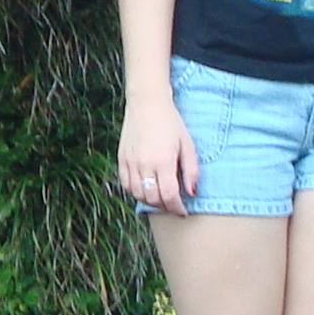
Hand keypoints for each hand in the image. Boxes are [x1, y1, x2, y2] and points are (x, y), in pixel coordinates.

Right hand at [117, 94, 198, 215]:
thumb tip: (191, 192)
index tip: (183, 211)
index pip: (169, 196)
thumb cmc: (171, 122)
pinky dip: (136, 192)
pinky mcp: (121, 159)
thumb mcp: (188, 144)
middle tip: (173, 204)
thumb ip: (191, 170)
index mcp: (163, 161)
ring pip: (138, 194)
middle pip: (152, 199)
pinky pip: (126, 184)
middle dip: (165, 206)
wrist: (147, 103)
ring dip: (150, 201)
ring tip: (160, 197)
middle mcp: (144, 164)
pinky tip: (145, 188)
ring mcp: (131, 162)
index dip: (177, 208)